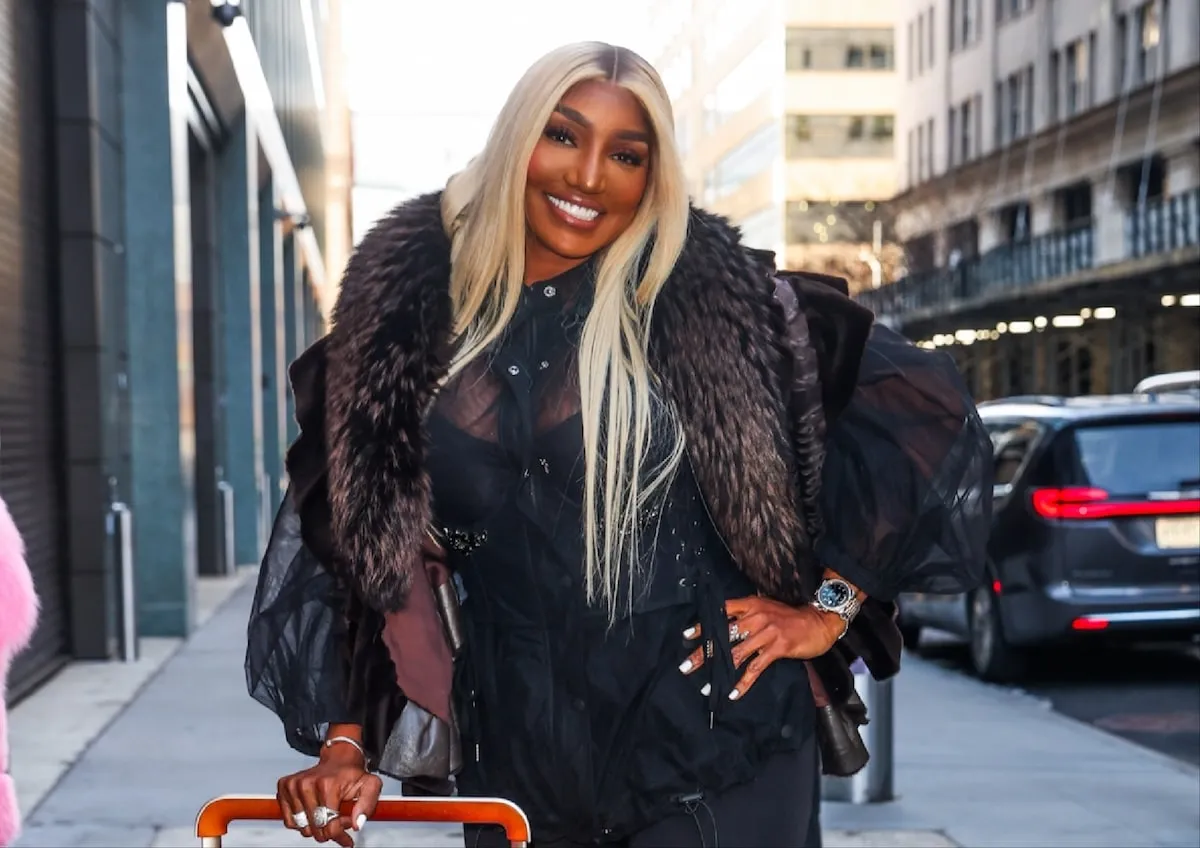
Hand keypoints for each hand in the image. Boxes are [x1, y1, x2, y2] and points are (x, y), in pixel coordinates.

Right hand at [276, 745, 381, 846]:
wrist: (338, 758)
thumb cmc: (352, 774)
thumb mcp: (370, 785)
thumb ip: (368, 804)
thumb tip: (357, 824)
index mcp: (327, 785)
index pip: (330, 826)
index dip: (340, 834)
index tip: (347, 835)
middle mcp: (307, 784)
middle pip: (315, 829)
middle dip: (330, 830)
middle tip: (339, 819)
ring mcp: (293, 786)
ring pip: (302, 827)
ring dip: (316, 827)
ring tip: (328, 814)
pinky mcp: (284, 788)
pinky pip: (290, 821)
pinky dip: (302, 823)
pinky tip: (314, 812)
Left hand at [680, 596, 844, 700]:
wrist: (818, 621)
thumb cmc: (790, 617)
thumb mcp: (766, 608)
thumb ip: (747, 613)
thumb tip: (725, 625)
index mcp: (751, 605)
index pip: (721, 613)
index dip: (703, 625)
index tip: (686, 636)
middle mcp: (755, 617)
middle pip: (723, 635)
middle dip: (703, 652)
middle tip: (687, 665)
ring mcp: (766, 632)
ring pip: (736, 653)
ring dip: (719, 671)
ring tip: (705, 685)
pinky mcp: (777, 648)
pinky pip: (755, 667)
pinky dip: (743, 682)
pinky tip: (733, 693)